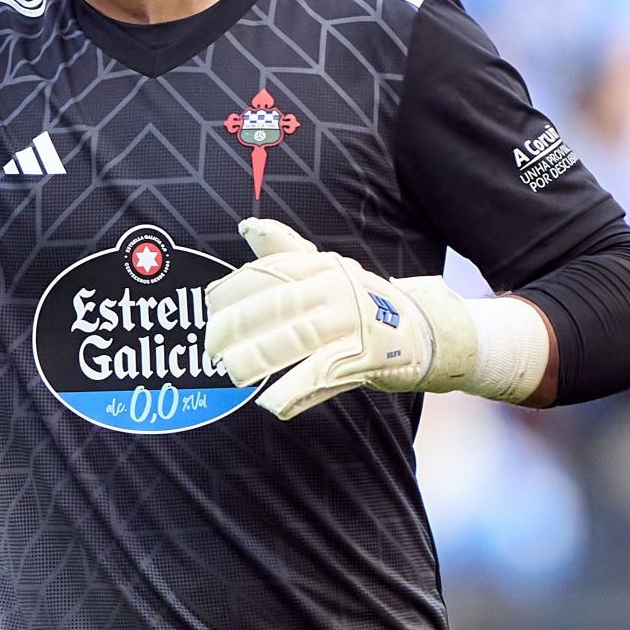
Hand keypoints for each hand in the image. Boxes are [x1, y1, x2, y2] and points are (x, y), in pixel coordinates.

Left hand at [203, 218, 479, 419]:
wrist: (423, 329)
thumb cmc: (359, 302)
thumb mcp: (324, 269)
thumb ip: (283, 251)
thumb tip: (247, 226)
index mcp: (320, 265)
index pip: (267, 272)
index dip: (232, 290)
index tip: (206, 307)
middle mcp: (335, 288)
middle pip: (274, 305)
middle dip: (235, 327)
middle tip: (209, 348)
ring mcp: (352, 323)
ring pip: (295, 338)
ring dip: (257, 357)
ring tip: (231, 372)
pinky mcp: (366, 357)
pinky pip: (322, 373)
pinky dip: (294, 390)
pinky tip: (269, 403)